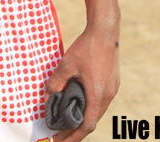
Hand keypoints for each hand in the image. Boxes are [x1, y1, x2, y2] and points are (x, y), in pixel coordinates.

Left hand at [45, 27, 119, 141]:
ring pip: (97, 111)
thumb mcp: (67, 64)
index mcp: (98, 94)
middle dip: (76, 131)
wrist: (106, 30)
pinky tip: (78, 104)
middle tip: (60, 135)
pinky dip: (89, 108)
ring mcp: (113, 88)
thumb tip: (46, 96)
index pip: (87, 125)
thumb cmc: (87, 46)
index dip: (74, 137)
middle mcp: (108, 95)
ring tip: (67, 121)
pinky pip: (100, 101)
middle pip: (92, 121)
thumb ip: (56, 82)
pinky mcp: (113, 82)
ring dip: (83, 119)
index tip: (61, 141)